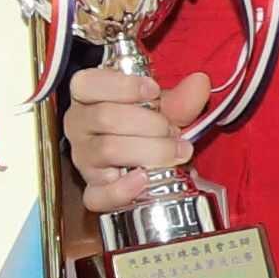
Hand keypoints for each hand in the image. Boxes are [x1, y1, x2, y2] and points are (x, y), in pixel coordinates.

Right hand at [65, 64, 214, 222]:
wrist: (147, 161)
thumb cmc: (146, 126)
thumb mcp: (164, 108)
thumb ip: (181, 98)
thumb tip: (199, 83)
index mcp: (88, 97)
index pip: (87, 84)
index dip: (121, 86)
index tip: (154, 90)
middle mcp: (79, 126)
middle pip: (105, 117)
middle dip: (149, 123)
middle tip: (173, 130)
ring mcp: (83, 160)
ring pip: (108, 150)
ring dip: (150, 151)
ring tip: (176, 152)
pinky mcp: (92, 190)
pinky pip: (99, 194)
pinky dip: (124, 189)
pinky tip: (144, 179)